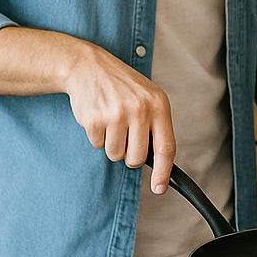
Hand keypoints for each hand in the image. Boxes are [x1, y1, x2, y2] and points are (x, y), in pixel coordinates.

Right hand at [62, 40, 175, 192]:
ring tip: (112, 121)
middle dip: (130, 155)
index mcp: (159, 105)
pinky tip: (100, 117)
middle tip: (126, 136)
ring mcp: (116, 115)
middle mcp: (140, 110)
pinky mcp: (95, 120)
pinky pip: (98, 145)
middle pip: (137, 158)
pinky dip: (98, 137)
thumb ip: (156, 126)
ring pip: (116, 155)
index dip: (164, 172)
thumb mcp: (149, 98)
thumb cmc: (123, 86)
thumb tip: (160, 163)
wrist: (90, 67)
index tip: (159, 188)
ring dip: (113, 144)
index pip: (166, 147)